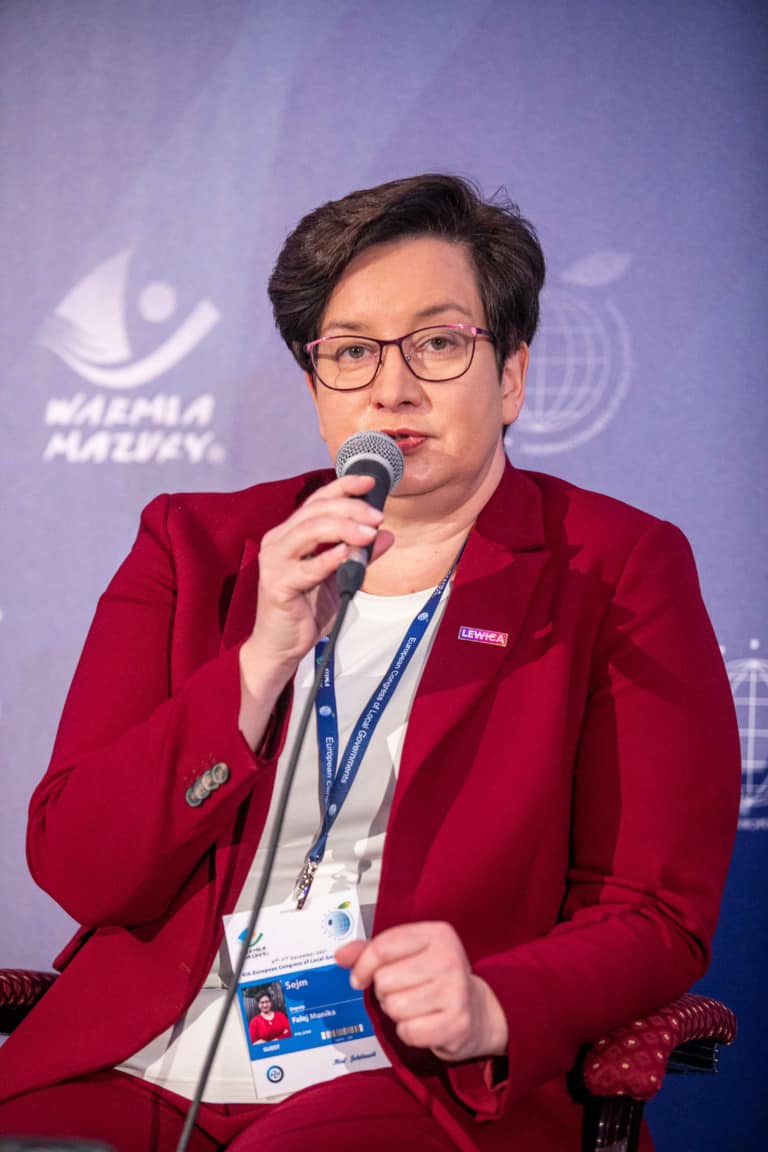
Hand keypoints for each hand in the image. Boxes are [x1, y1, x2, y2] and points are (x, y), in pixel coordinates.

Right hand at [238, 474, 393, 743]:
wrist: (282, 645)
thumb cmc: (307, 609)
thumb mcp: (341, 578)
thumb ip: (360, 556)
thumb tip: (387, 535)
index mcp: (292, 533)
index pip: (318, 500)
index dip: (344, 486)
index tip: (371, 481)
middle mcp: (279, 541)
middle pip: (316, 511)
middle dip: (350, 509)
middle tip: (377, 517)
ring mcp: (274, 561)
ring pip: (309, 530)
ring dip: (343, 528)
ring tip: (369, 534)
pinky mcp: (277, 585)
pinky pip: (306, 568)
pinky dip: (327, 558)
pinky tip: (347, 554)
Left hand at [335, 922, 507, 1062]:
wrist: (477, 1010)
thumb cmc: (434, 978)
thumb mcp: (407, 955)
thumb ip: (371, 952)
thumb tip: (341, 955)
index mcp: (437, 933)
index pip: (383, 947)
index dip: (363, 966)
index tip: (360, 977)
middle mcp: (450, 958)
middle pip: (385, 980)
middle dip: (386, 991)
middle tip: (405, 991)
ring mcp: (456, 991)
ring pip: (394, 1007)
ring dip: (397, 1012)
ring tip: (415, 1006)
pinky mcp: (457, 1023)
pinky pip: (408, 1032)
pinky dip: (409, 1032)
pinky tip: (424, 1022)